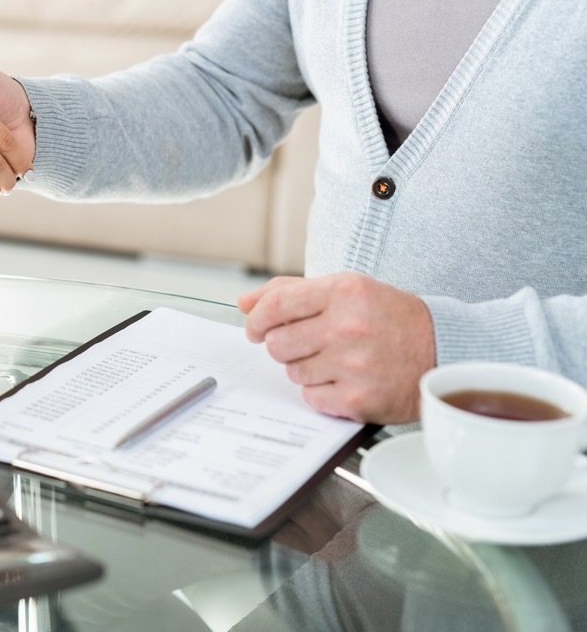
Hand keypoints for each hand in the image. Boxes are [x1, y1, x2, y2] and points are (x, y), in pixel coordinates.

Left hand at [238, 273, 435, 423]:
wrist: (443, 350)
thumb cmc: (390, 318)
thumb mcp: (347, 289)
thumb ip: (292, 292)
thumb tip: (244, 304)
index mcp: (344, 292)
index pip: (275, 305)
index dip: (256, 319)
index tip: (255, 328)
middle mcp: (348, 327)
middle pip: (278, 344)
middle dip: (284, 345)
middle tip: (307, 344)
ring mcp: (353, 366)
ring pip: (292, 372)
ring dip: (306, 367)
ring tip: (336, 359)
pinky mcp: (358, 399)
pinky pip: (312, 398)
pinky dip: (323, 392)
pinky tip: (346, 379)